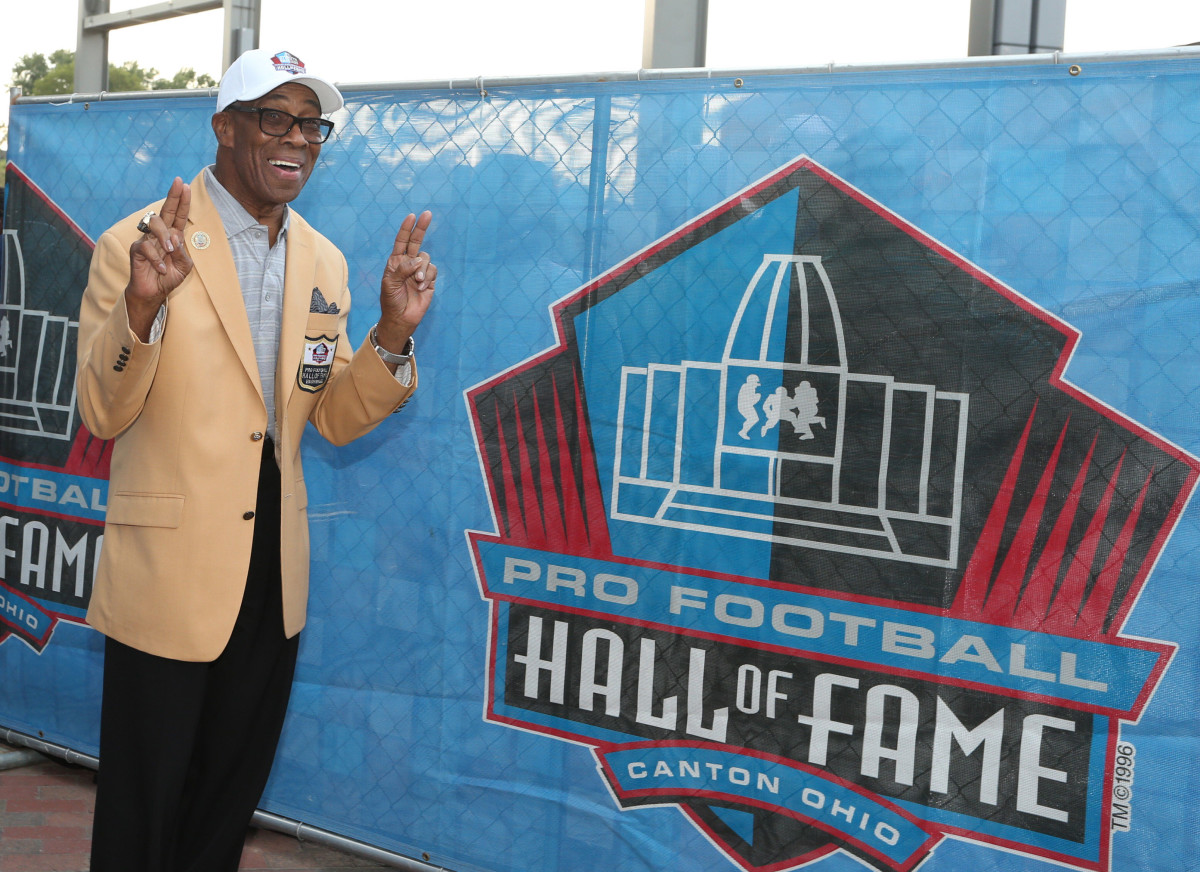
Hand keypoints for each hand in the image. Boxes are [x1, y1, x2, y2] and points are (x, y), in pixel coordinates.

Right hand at [126, 177, 192, 340]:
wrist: (154, 292)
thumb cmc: (169, 277)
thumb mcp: (184, 266)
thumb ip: (183, 252)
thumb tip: (175, 238)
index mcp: (174, 236)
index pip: (179, 215)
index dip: (182, 201)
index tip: (185, 185)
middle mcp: (160, 234)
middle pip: (166, 210)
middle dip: (173, 196)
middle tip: (179, 184)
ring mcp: (148, 240)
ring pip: (155, 224)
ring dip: (165, 237)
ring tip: (170, 251)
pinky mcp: (137, 249)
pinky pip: (146, 246)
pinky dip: (157, 259)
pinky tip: (161, 268)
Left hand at [376, 211, 436, 352]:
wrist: (401, 318)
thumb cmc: (391, 300)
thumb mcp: (390, 283)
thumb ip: (402, 268)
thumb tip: (418, 259)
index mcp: (396, 261)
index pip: (401, 241)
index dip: (406, 229)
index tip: (412, 216)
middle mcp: (408, 263)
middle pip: (417, 242)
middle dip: (422, 228)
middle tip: (427, 214)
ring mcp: (420, 271)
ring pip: (426, 259)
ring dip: (422, 269)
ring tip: (417, 282)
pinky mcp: (430, 280)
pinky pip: (433, 271)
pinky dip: (428, 278)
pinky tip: (422, 287)